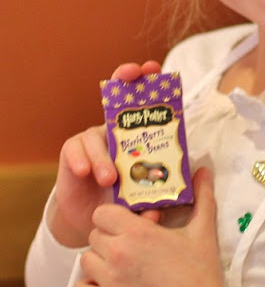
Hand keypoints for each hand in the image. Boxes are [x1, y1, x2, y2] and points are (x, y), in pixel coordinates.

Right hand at [50, 60, 161, 247]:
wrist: (96, 218)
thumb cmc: (125, 199)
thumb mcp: (145, 192)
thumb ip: (155, 192)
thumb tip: (172, 198)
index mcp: (134, 134)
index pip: (142, 102)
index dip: (146, 80)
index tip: (153, 68)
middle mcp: (112, 130)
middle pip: (116, 95)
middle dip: (123, 77)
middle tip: (129, 74)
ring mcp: (91, 140)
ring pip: (96, 136)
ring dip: (104, 157)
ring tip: (110, 180)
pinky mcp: (72, 153)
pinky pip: (75, 150)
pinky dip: (82, 160)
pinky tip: (85, 173)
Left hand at [74, 168, 232, 286]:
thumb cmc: (201, 272)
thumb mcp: (203, 230)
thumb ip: (202, 196)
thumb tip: (203, 170)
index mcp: (138, 232)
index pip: (103, 212)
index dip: (113, 215)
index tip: (126, 222)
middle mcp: (119, 253)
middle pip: (94, 234)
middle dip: (108, 236)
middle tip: (127, 243)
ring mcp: (110, 281)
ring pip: (86, 260)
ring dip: (98, 260)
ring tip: (118, 263)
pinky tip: (107, 285)